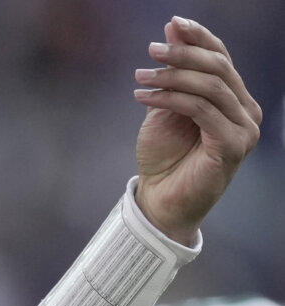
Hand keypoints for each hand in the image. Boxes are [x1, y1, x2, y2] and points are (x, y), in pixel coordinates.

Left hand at [132, 17, 261, 244]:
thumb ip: (172, 74)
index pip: (222, 59)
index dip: (200, 37)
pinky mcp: (233, 146)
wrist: (160, 201)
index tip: (173, 23)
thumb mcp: (165, 108)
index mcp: (234, 100)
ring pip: (211, 87)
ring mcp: (244, 129)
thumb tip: (173, 30)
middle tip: (151, 50)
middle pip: (219, 68)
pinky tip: (144, 96)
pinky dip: (172, 98)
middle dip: (184, 54)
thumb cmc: (164, 158)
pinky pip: (202, 111)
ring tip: (140, 76)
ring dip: (173, 76)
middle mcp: (246, 111)